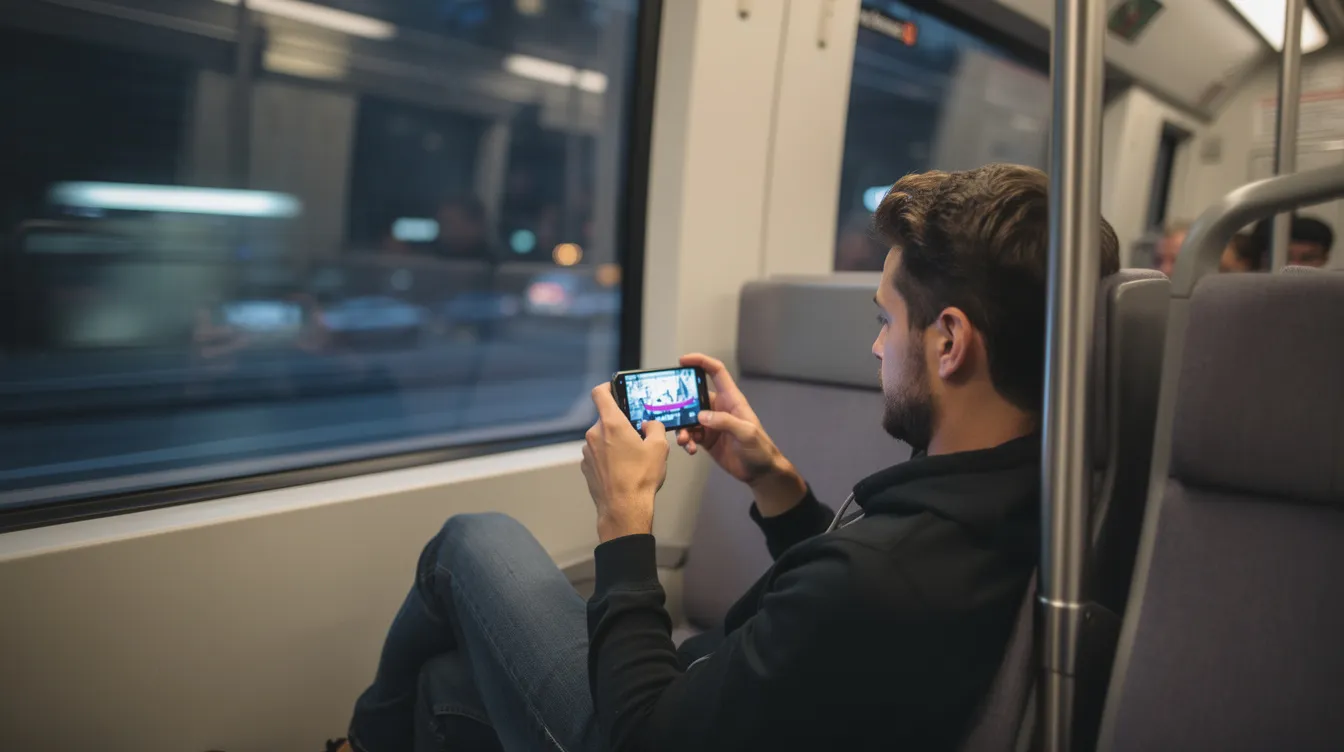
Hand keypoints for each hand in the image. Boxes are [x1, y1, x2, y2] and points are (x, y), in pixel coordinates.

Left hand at [582, 384, 669, 541]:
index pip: (600, 393)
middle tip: (638, 436)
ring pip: (602, 438)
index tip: (616, 389)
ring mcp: (587, 452)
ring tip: (632, 458)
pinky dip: (608, 457)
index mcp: (611, 424)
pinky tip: (622, 470)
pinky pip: (598, 455)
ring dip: (615, 442)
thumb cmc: (641, 478)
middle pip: (606, 419)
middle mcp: (595, 434)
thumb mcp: (659, 447)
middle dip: (621, 424)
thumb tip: (649, 424)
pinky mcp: (586, 467)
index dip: (608, 387)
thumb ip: (655, 427)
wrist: (624, 509)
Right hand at [676, 354, 805, 516]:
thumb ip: (725, 421)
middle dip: (680, 403)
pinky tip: (690, 449)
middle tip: (670, 411)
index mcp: (731, 400)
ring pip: (688, 418)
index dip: (700, 362)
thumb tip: (700, 415)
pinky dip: (686, 441)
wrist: (760, 472)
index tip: (682, 361)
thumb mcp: (746, 433)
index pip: (716, 372)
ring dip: (681, 427)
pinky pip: (690, 434)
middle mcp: (719, 408)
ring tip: (683, 439)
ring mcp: (711, 424)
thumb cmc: (760, 449)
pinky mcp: (706, 439)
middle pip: (694, 396)